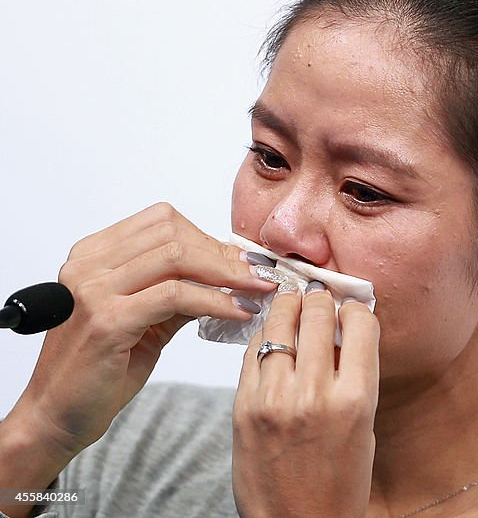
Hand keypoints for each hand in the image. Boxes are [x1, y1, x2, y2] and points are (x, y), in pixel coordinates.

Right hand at [5, 202, 278, 464]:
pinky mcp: (107, 320)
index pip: (163, 222)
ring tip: (257, 291)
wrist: (58, 416)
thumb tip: (232, 271)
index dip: (209, 237)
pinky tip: (238, 312)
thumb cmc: (102, 368)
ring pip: (177, 257)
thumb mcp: (147, 317)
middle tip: (259, 276)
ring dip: (227, 274)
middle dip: (224, 254)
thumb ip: (181, 289)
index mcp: (93, 254)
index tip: (244, 260)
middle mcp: (88, 264)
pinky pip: (175, 295)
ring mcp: (94, 289)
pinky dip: (215, 301)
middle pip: (173, 233)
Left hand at [232, 282, 379, 517]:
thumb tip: (342, 326)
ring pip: (280, 323)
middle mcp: (316, 394)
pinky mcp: (243, 407)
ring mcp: (275, 399)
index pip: (360, 322)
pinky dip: (264, 337)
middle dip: (321, 299)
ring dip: (289, 307)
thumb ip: (355, 374)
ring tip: (292, 302)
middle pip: (318, 314)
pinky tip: (272, 337)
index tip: (351, 306)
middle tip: (319, 295)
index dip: (356, 307)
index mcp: (357, 398)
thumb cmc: (339, 480)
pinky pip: (254, 352)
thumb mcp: (364, 424)